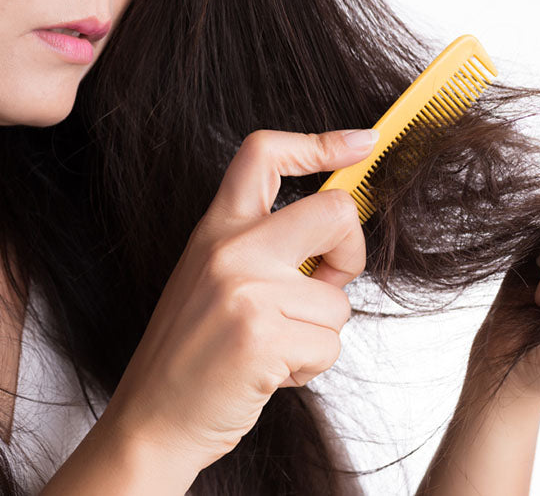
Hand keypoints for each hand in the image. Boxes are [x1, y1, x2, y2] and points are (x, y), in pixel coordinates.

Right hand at [95, 127, 378, 477]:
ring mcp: (246, 291)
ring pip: (338, 303)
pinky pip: (330, 345)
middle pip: (334, 212)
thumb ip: (268, 247)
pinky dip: (311, 365)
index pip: (264, 154)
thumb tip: (338, 229)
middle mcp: (230, 249)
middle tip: (329, 280)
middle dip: (350, 251)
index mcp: (217, 229)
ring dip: (319, 333)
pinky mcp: (262, 336)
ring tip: (273, 346)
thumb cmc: (194, 353)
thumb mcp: (216, 279)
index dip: (321, 142)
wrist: (154, 420)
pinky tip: (271, 371)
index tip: (362, 144)